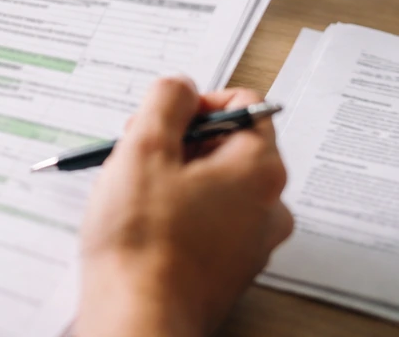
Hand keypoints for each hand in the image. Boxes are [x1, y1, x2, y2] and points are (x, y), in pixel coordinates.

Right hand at [76, 77, 292, 336]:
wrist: (138, 316)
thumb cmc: (142, 240)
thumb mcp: (143, 146)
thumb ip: (165, 100)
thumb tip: (178, 86)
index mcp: (258, 168)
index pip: (244, 105)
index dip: (196, 101)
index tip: (163, 116)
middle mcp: (267, 205)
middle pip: (226, 144)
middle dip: (177, 139)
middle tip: (137, 151)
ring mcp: (249, 240)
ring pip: (212, 182)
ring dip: (172, 174)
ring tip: (132, 189)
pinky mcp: (226, 266)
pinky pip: (206, 218)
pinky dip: (175, 209)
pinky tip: (140, 220)